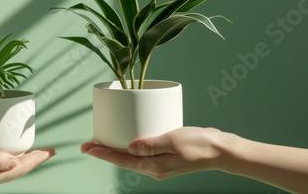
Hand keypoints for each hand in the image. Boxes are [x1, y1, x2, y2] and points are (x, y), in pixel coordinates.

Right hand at [0, 142, 54, 188]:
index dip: (36, 159)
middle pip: (18, 170)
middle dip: (34, 160)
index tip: (50, 151)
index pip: (20, 169)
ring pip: (9, 168)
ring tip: (33, 151)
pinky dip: (9, 158)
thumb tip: (16, 162)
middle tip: (48, 151)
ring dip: (23, 160)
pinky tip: (9, 151)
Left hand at [81, 127, 222, 179]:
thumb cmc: (199, 144)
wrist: (220, 150)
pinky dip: (131, 147)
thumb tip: (128, 148)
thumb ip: (150, 145)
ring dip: (116, 150)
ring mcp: (160, 164)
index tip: (88, 148)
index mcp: (154, 167)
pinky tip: (128, 139)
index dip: (103, 154)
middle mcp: (154, 169)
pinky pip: (142, 153)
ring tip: (103, 141)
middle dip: (105, 152)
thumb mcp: (173, 141)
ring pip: (131, 158)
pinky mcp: (165, 157)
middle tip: (89, 144)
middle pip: (123, 160)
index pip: (122, 160)